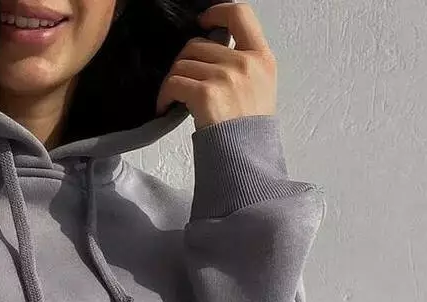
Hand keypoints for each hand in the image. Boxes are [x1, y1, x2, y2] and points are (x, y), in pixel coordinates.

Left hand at [155, 2, 277, 130]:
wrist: (246, 161)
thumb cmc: (249, 134)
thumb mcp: (261, 90)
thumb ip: (243, 64)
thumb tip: (214, 50)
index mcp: (262, 57)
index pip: (240, 14)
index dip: (217, 12)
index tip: (203, 21)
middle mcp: (245, 62)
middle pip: (199, 45)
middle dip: (184, 63)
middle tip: (182, 83)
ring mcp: (226, 77)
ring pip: (182, 64)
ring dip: (173, 81)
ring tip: (174, 99)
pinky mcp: (206, 93)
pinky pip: (174, 83)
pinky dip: (164, 95)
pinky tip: (165, 107)